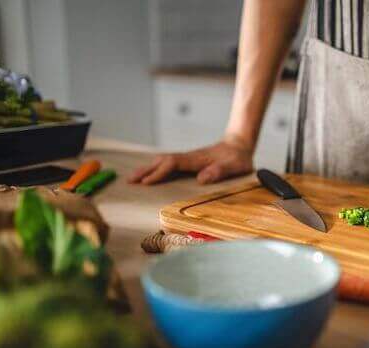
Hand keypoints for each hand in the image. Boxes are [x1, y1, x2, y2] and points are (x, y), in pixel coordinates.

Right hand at [128, 139, 253, 184]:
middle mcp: (189, 157)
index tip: (147, 182)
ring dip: (148, 169)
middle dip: (146, 170)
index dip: (159, 173)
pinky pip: (168, 164)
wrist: (239, 145)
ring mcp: (188, 158)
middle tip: (129, 181)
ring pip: (163, 161)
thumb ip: (220, 171)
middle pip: (162, 161)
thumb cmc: (238, 158)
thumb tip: (201, 178)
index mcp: (197, 159)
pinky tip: (149, 174)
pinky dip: (156, 168)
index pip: (173, 164)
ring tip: (133, 178)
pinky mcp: (188, 161)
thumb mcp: (235, 166)